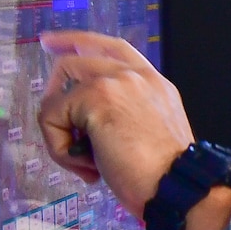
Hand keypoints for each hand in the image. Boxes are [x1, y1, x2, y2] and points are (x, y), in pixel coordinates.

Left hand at [37, 31, 230, 229]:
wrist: (178, 187)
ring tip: (83, 160)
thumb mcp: (152, 131)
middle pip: (74, 61)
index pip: (112, 48)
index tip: (52, 44)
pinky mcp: (95, 98)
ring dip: (60, 132)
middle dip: (53, 94)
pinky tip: (86, 166)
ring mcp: (115, 83)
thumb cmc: (168, 175)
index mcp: (155, 84)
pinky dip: (59, 147)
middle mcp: (136, 76)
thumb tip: (90, 122)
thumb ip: (127, 114)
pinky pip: (52, 117)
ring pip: (58, 95)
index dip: (78, 42)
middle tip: (55, 126)